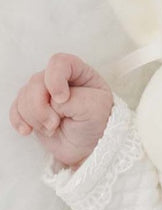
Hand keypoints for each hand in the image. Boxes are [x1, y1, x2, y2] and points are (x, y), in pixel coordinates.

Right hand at [9, 54, 113, 168]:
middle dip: (41, 106)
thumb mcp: (94, 109)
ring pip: (24, 96)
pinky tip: (27, 131)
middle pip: (37, 81)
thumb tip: (49, 102)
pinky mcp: (32, 109)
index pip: (59, 62)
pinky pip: (16, 108)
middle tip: (54, 123)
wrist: (89, 148)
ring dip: (35, 117)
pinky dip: (19, 120)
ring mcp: (43, 93)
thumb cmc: (98, 125)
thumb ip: (71, 100)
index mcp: (79, 73)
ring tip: (52, 129)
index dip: (55, 79)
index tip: (62, 99)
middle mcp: (58, 80)